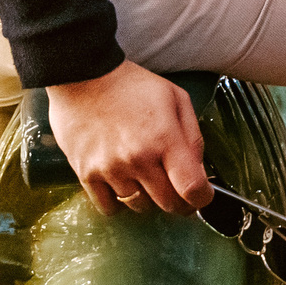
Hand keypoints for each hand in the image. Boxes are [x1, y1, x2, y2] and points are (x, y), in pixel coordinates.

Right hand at [44, 61, 212, 216]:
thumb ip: (193, 135)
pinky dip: (119, 201)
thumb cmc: (132, 85)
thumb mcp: (175, 97)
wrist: (83, 77)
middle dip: (179, 201)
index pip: (192, 188)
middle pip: (169, 204)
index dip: (202, 198)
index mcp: (164, 138)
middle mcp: (138, 159)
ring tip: (145, 176)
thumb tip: (199, 171)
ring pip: (140, 207)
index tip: (202, 195)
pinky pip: (109, 208)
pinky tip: (122, 183)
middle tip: (176, 188)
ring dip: (148, 198)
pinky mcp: (87, 174)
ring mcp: (110, 169)